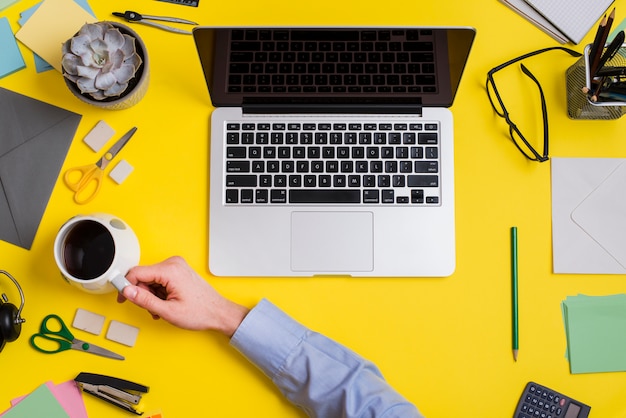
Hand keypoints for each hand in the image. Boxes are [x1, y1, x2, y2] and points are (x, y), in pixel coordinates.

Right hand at [118, 256, 248, 336]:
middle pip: (143, 277)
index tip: (121, 298)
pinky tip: (166, 303)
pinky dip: (158, 293)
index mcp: (170, 270)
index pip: (136, 272)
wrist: (218, 313)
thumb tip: (127, 291)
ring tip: (162, 309)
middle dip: (143, 295)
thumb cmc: (200, 312)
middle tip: (152, 309)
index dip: (125, 286)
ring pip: (150, 280)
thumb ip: (145, 300)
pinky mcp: (178, 271)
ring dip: (151, 296)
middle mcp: (173, 264)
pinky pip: (159, 280)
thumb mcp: (167, 311)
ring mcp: (176, 266)